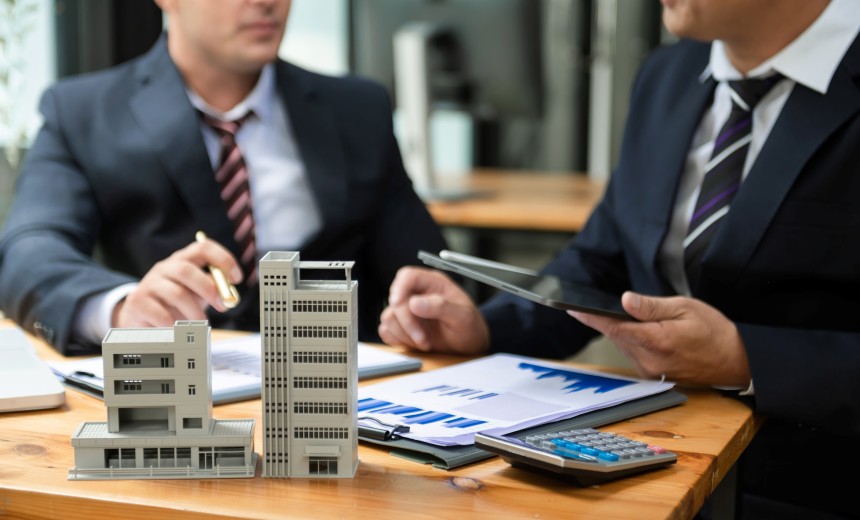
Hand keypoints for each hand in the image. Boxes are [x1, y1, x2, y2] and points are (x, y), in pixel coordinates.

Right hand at [113, 237, 242, 327]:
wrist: (142, 317)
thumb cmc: (177, 304)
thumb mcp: (197, 293)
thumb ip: (212, 289)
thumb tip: (228, 294)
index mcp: (183, 260)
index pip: (203, 248)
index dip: (223, 260)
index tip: (237, 279)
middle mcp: (164, 267)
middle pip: (186, 270)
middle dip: (209, 289)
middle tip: (223, 306)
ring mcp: (149, 283)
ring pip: (177, 294)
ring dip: (195, 313)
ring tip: (201, 325)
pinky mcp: (137, 302)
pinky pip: (161, 314)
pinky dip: (175, 325)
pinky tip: (179, 330)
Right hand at [378, 266, 489, 354]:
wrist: (470, 345)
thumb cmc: (470, 327)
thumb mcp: (463, 317)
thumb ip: (441, 307)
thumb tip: (414, 303)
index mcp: (433, 283)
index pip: (407, 276)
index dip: (399, 288)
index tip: (398, 304)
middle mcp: (418, 294)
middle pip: (395, 299)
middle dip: (407, 322)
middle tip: (423, 339)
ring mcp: (408, 311)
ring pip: (388, 317)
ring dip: (405, 334)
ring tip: (425, 342)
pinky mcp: (402, 326)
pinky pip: (386, 331)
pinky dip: (399, 340)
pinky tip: (416, 343)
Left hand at [568, 291, 750, 386]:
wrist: (736, 361)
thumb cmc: (714, 331)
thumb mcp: (685, 308)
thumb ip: (652, 306)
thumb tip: (625, 300)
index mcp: (657, 341)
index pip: (615, 327)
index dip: (591, 318)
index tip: (572, 309)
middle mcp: (650, 360)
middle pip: (617, 335)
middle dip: (611, 319)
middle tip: (613, 306)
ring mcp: (650, 371)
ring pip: (623, 345)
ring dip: (624, 330)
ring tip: (640, 318)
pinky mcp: (652, 375)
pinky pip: (633, 354)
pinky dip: (633, 341)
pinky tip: (646, 332)